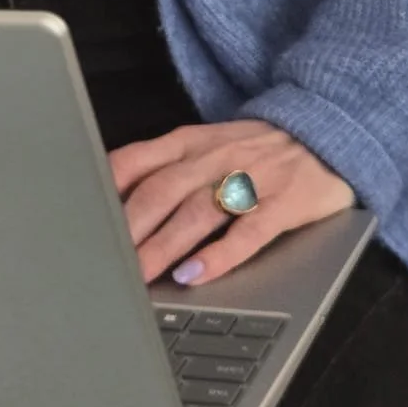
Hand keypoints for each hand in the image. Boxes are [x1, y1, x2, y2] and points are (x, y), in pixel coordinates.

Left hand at [108, 119, 355, 287]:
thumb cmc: (254, 148)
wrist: (325, 130)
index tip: (82, 220)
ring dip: (164, 246)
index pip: (137, 160)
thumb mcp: (204, 144)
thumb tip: (109, 198)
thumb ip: (161, 165)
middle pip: (162, 190)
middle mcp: (215, 157)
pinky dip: (219, 255)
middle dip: (129, 228)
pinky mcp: (283, 204)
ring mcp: (250, 179)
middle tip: (104, 263)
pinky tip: (195, 275)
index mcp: (190, 141)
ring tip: (138, 276)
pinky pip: (247, 232)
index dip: (107, 190)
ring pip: (198, 213)